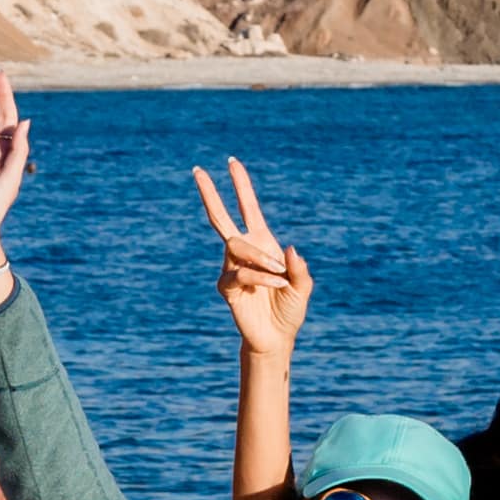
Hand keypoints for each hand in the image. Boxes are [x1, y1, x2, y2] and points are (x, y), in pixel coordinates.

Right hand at [192, 160, 311, 355]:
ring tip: (280, 276)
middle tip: (196, 170)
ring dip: (262, 259)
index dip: (241, 186)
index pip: (247, 209)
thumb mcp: (303, 286)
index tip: (231, 162)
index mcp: (262, 243)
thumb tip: (289, 249)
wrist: (277, 337)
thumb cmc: (289, 309)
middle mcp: (243, 252)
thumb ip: (299, 268)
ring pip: (239, 247)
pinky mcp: (226, 287)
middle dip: (210, 194)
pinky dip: (260, 278)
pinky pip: (240, 273)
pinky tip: (274, 286)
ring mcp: (231, 268)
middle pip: (220, 218)